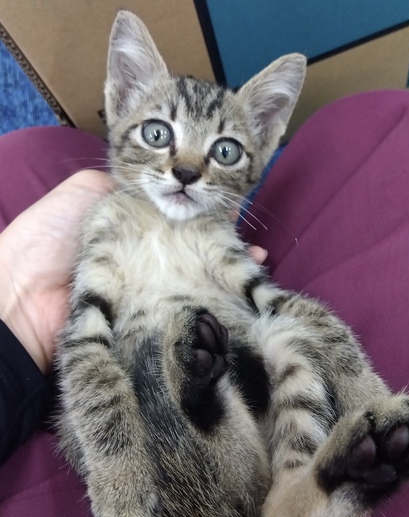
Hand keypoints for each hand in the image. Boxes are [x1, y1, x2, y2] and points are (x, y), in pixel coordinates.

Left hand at [0, 170, 266, 373]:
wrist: (21, 296)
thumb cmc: (49, 238)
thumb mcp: (85, 191)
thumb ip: (121, 181)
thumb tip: (158, 181)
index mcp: (130, 224)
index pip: (175, 213)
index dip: (202, 207)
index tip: (230, 207)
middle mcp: (144, 254)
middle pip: (191, 245)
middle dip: (223, 241)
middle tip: (250, 243)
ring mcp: (149, 286)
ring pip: (196, 274)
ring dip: (227, 269)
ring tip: (255, 262)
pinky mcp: (151, 312)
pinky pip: (187, 303)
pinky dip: (215, 297)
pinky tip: (243, 289)